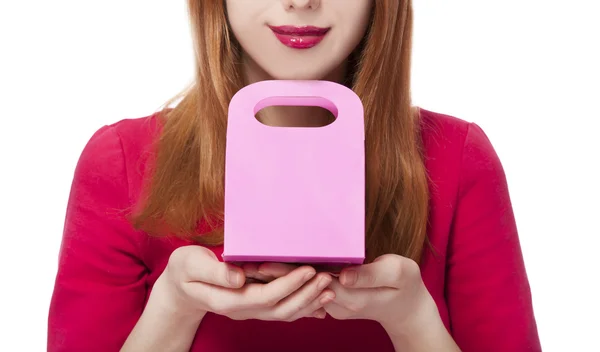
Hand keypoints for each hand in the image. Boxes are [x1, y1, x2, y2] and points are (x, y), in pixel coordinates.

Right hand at [154, 246, 334, 321]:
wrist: (180, 287)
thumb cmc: (184, 270)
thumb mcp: (191, 263)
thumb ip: (214, 271)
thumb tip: (238, 278)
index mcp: (227, 299)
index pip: (264, 296)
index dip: (288, 284)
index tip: (307, 270)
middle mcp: (242, 309)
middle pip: (279, 309)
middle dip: (305, 294)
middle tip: (326, 278)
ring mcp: (249, 311)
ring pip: (284, 314)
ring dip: (308, 302)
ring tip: (329, 289)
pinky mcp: (255, 307)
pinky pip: (282, 312)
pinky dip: (303, 307)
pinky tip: (319, 301)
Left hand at [256, 255, 438, 334]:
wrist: (410, 309)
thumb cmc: (407, 285)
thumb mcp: (397, 274)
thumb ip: (370, 275)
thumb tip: (343, 275)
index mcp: (350, 295)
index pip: (311, 282)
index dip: (286, 272)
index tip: (264, 263)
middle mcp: (336, 303)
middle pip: (300, 288)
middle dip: (273, 276)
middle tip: (247, 262)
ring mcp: (334, 304)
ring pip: (301, 291)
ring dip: (279, 280)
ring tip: (253, 266)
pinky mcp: (334, 300)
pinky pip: (308, 292)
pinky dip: (292, 282)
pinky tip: (276, 272)